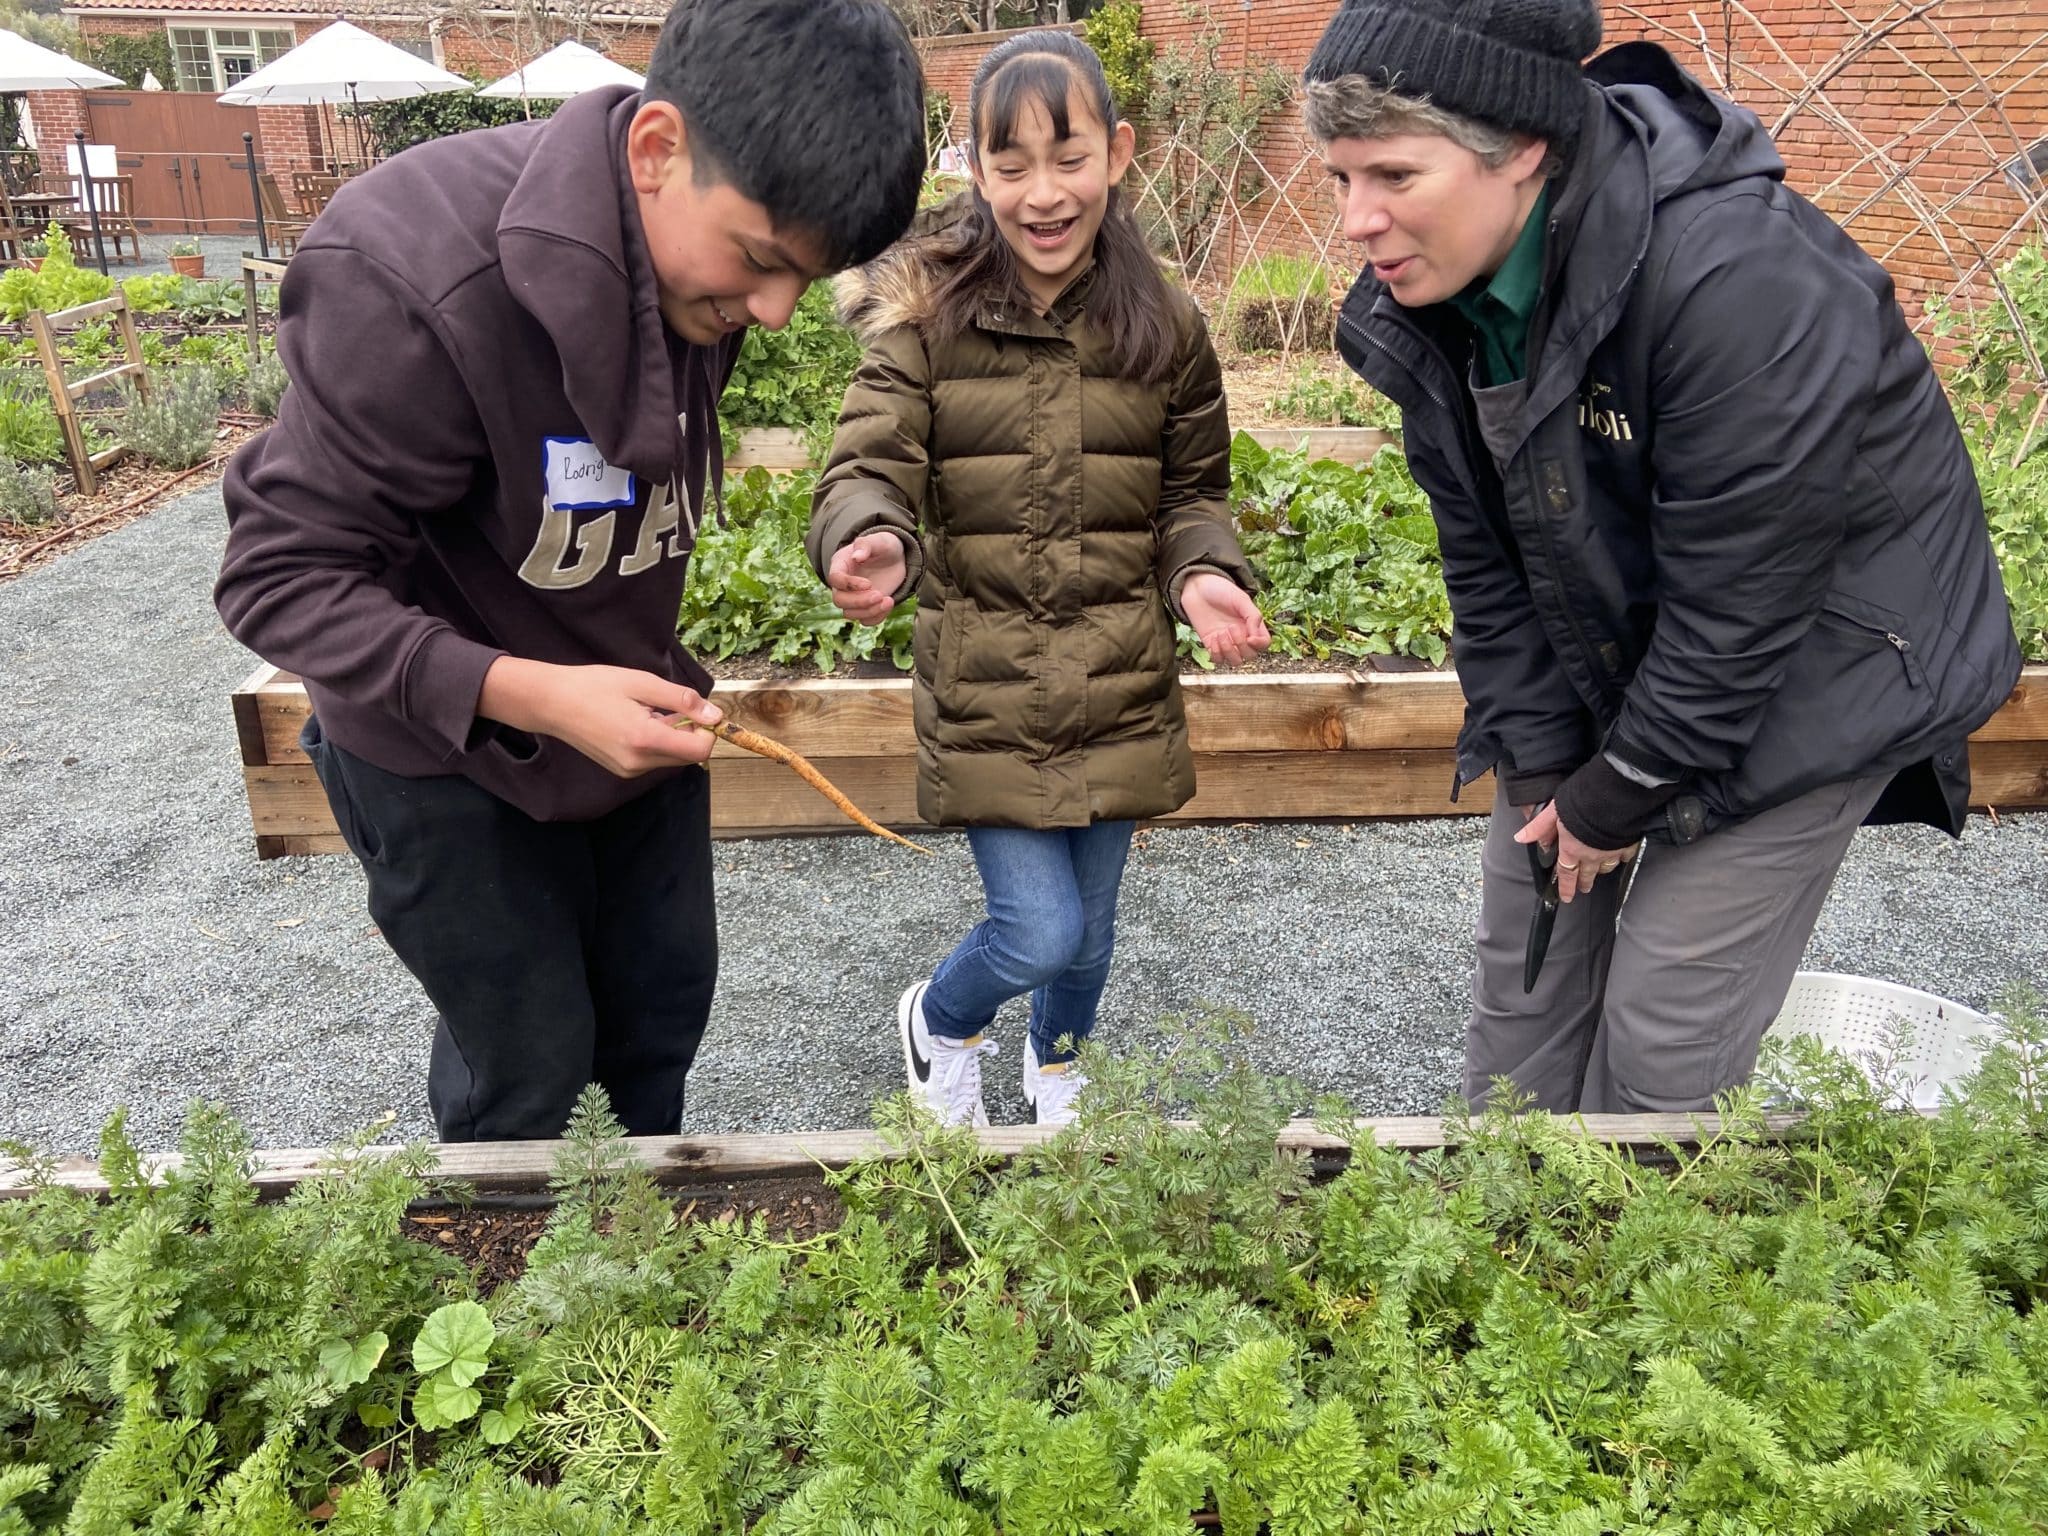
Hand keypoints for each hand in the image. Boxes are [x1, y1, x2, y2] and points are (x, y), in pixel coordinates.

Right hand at [477, 657, 722, 777]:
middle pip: (688, 756)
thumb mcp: (642, 683)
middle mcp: (638, 762)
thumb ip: (681, 700)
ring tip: (647, 711)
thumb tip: (715, 715)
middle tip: (669, 705)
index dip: (708, 730)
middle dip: (690, 732)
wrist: (553, 703)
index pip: (699, 750)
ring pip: (672, 758)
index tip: (700, 710)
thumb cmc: (595, 686)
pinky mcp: (622, 771)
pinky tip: (636, 722)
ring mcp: (629, 770)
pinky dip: (657, 742)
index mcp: (645, 739)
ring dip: (673, 736)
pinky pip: (654, 760)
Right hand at [826, 531, 907, 625]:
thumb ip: (865, 545)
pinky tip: (889, 604)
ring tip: (888, 601)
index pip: (835, 579)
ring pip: (850, 613)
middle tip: (880, 595)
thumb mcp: (878, 540)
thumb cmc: (883, 546)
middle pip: (839, 600)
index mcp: (840, 565)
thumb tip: (856, 556)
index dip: (849, 584)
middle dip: (859, 601)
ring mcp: (853, 598)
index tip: (869, 584)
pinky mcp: (865, 607)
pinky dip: (877, 617)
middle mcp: (843, 584)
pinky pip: (865, 620)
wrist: (895, 558)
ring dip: (869, 611)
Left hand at [1182, 573, 1269, 666]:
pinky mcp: (1211, 645)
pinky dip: (1216, 653)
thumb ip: (1252, 616)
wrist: (1197, 588)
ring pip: (1235, 661)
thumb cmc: (1220, 590)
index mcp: (1252, 625)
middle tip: (1231, 627)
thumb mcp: (1240, 598)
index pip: (1264, 643)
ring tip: (1220, 633)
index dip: (1259, 644)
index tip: (1250, 638)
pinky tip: (1212, 637)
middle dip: (1241, 646)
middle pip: (1250, 655)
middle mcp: (1241, 635)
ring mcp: (1226, 642)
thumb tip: (1256, 635)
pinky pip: (1218, 660)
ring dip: (1228, 651)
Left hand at [1513, 801, 1637, 903]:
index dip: (1566, 888)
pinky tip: (1621, 857)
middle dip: (1584, 883)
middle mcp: (1591, 854)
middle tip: (1583, 888)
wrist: (1612, 799)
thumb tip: (1521, 838)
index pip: (1566, 873)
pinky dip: (1621, 858)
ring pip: (1606, 868)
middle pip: (1587, 875)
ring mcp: (1611, 852)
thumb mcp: (1553, 812)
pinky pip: (1624, 857)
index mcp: (1571, 849)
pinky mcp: (1627, 845)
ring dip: (1600, 872)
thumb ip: (1539, 827)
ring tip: (1599, 873)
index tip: (1566, 897)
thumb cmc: (1581, 803)